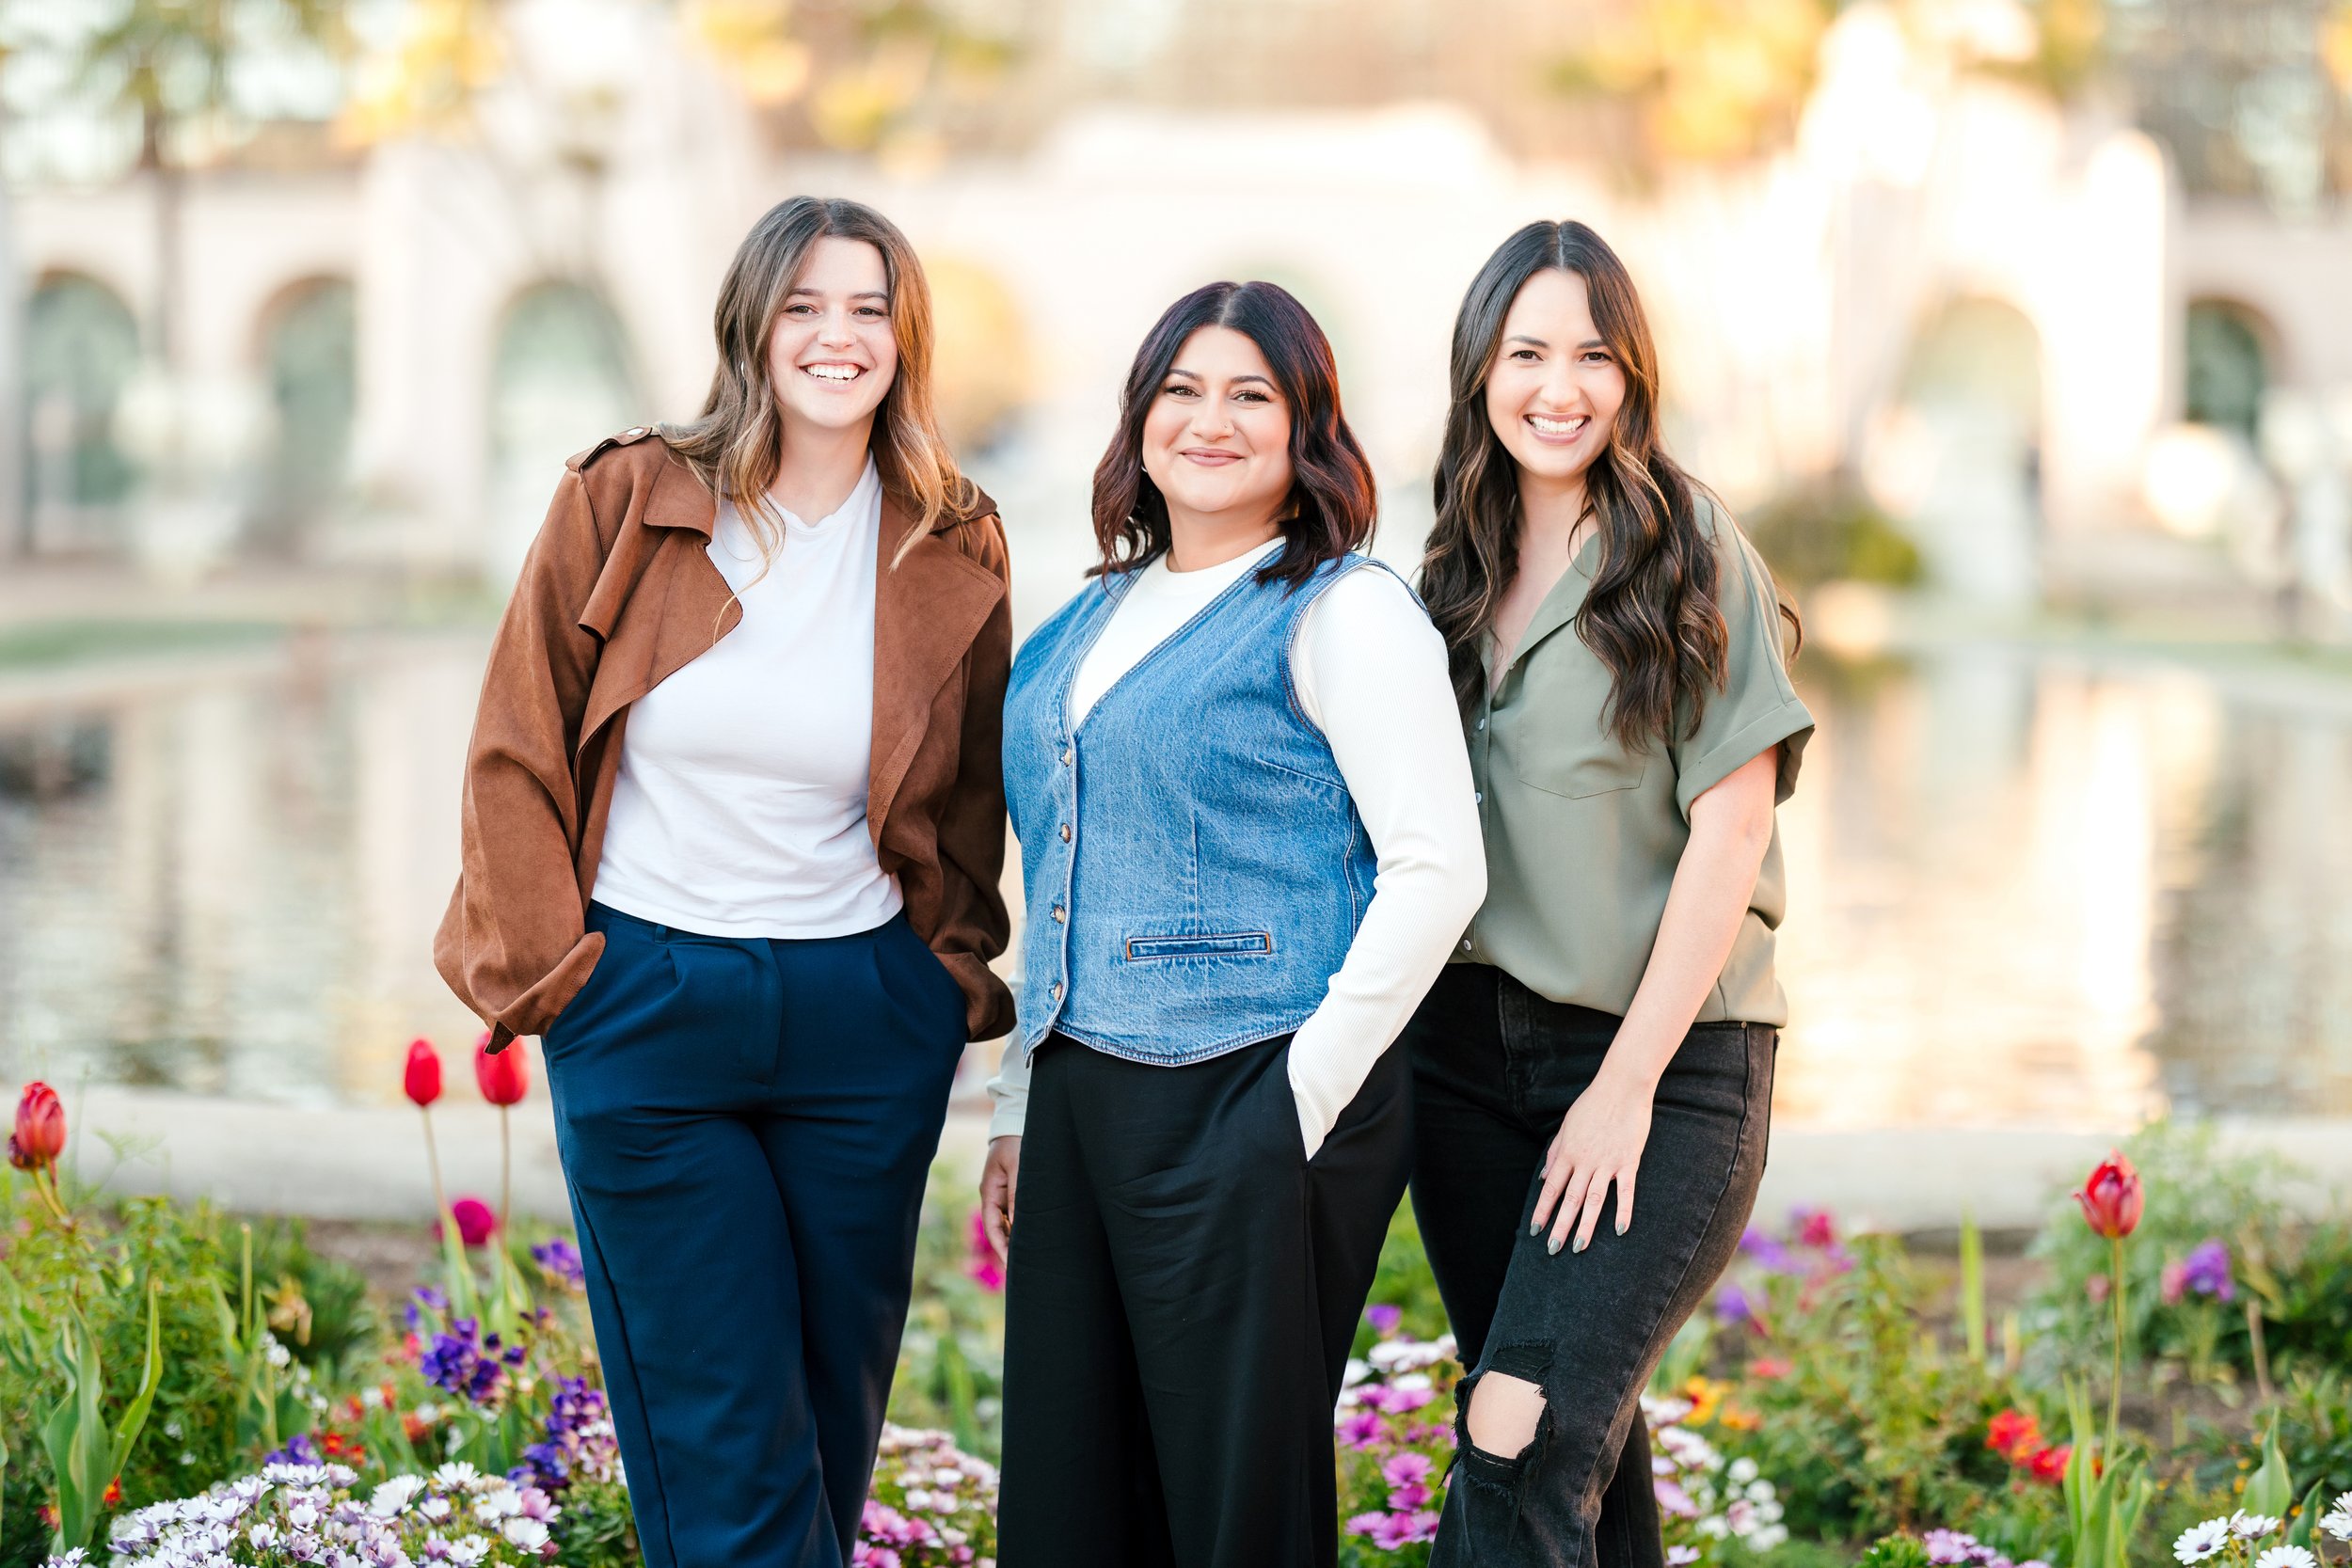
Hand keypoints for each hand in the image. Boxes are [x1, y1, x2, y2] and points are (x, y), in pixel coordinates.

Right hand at [979, 1135, 1020, 1262]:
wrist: (1016, 1123)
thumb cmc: (1017, 1143)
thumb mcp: (1019, 1167)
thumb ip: (1018, 1195)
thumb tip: (1019, 1224)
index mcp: (990, 1192)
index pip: (993, 1228)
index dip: (1001, 1248)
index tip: (1011, 1265)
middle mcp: (995, 1197)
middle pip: (1000, 1230)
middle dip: (1009, 1250)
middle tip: (1022, 1271)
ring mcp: (1004, 1195)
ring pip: (1009, 1225)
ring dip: (1017, 1241)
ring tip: (1030, 1259)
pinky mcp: (1014, 1192)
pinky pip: (1016, 1215)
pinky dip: (1022, 1228)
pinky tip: (1033, 1238)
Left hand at [1530, 1070, 1654, 1255]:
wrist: (1622, 1087)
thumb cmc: (1591, 1104)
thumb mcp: (1566, 1126)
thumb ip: (1555, 1153)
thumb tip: (1544, 1177)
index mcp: (1567, 1152)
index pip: (1551, 1188)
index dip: (1542, 1210)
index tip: (1534, 1230)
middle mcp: (1585, 1161)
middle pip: (1570, 1199)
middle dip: (1560, 1226)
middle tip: (1552, 1249)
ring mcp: (1607, 1162)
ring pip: (1594, 1200)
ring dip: (1586, 1226)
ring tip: (1579, 1248)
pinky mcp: (1629, 1161)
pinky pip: (1625, 1191)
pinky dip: (1623, 1211)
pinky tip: (1620, 1230)